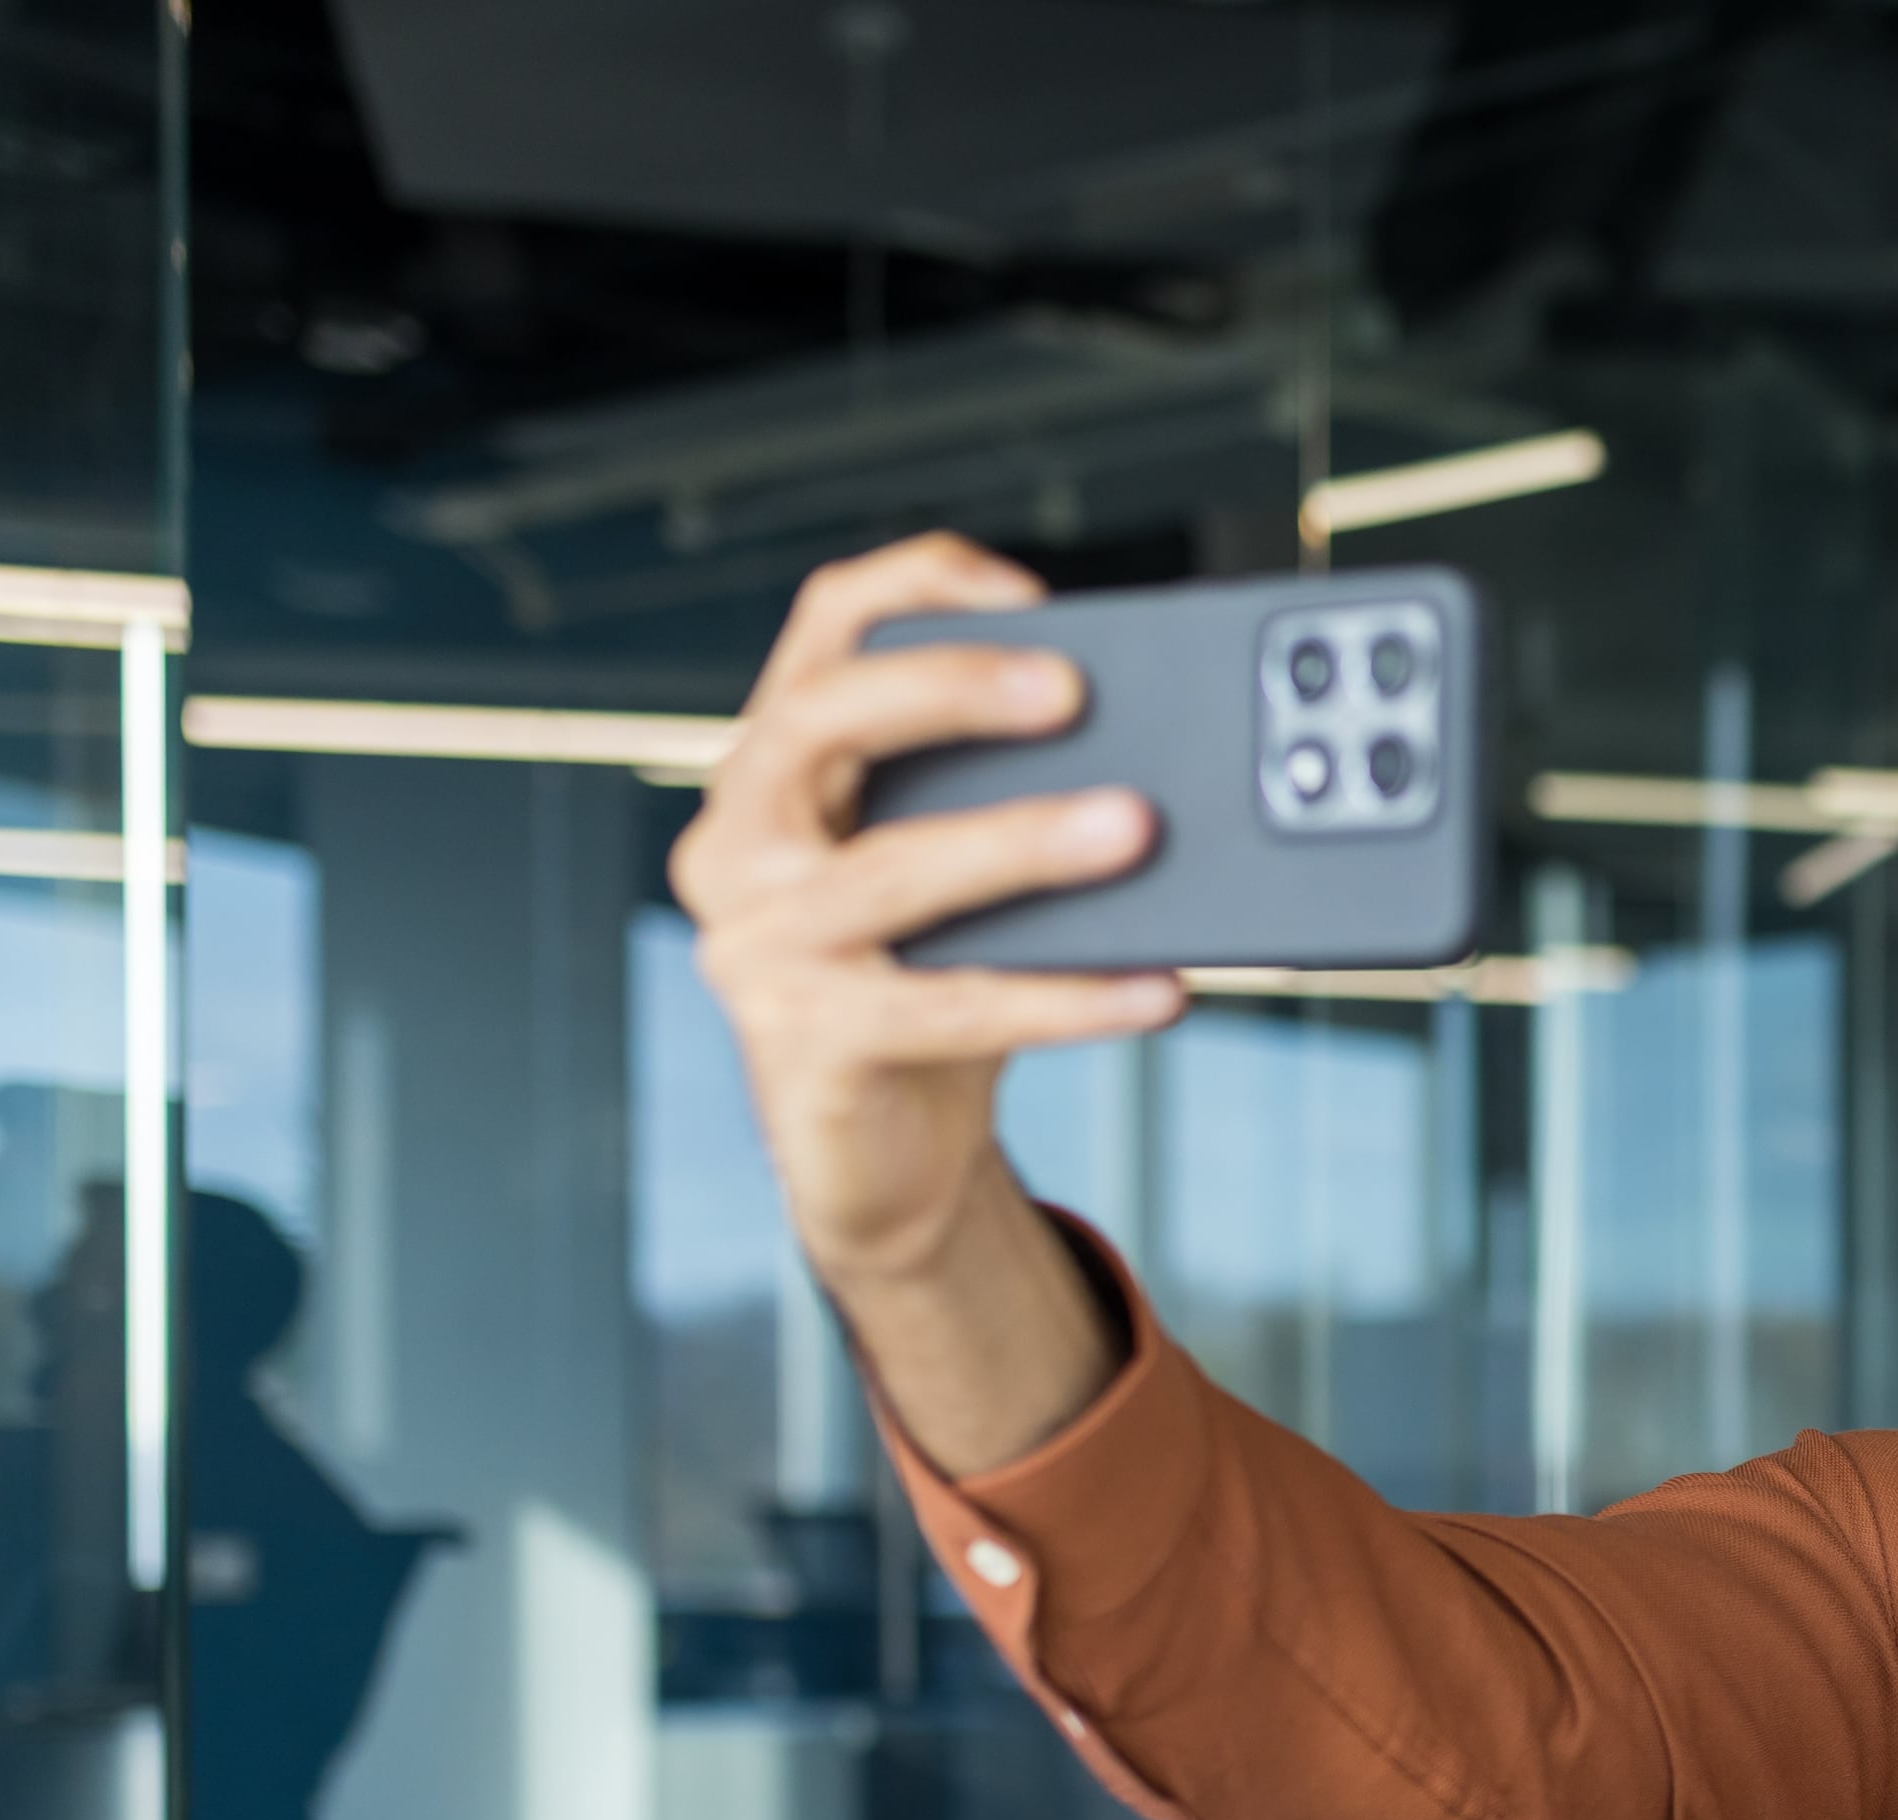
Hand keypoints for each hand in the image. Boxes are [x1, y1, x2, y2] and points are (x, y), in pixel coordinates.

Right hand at [668, 536, 1175, 1472]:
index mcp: (775, 769)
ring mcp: (757, 943)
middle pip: (827, 717)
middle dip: (953, 689)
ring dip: (1025, 842)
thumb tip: (1153, 763)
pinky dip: (1069, 998)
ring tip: (1136, 828)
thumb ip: (1002, 800)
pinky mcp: (805, 1041)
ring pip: (896, 870)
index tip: (1032, 592)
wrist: (879, 1154)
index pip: (823, 627)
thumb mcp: (955, 873)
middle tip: (1073, 690)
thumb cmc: (928, 985)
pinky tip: (1159, 987)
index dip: (919, 585)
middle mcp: (738, 839)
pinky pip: (953, 1007)